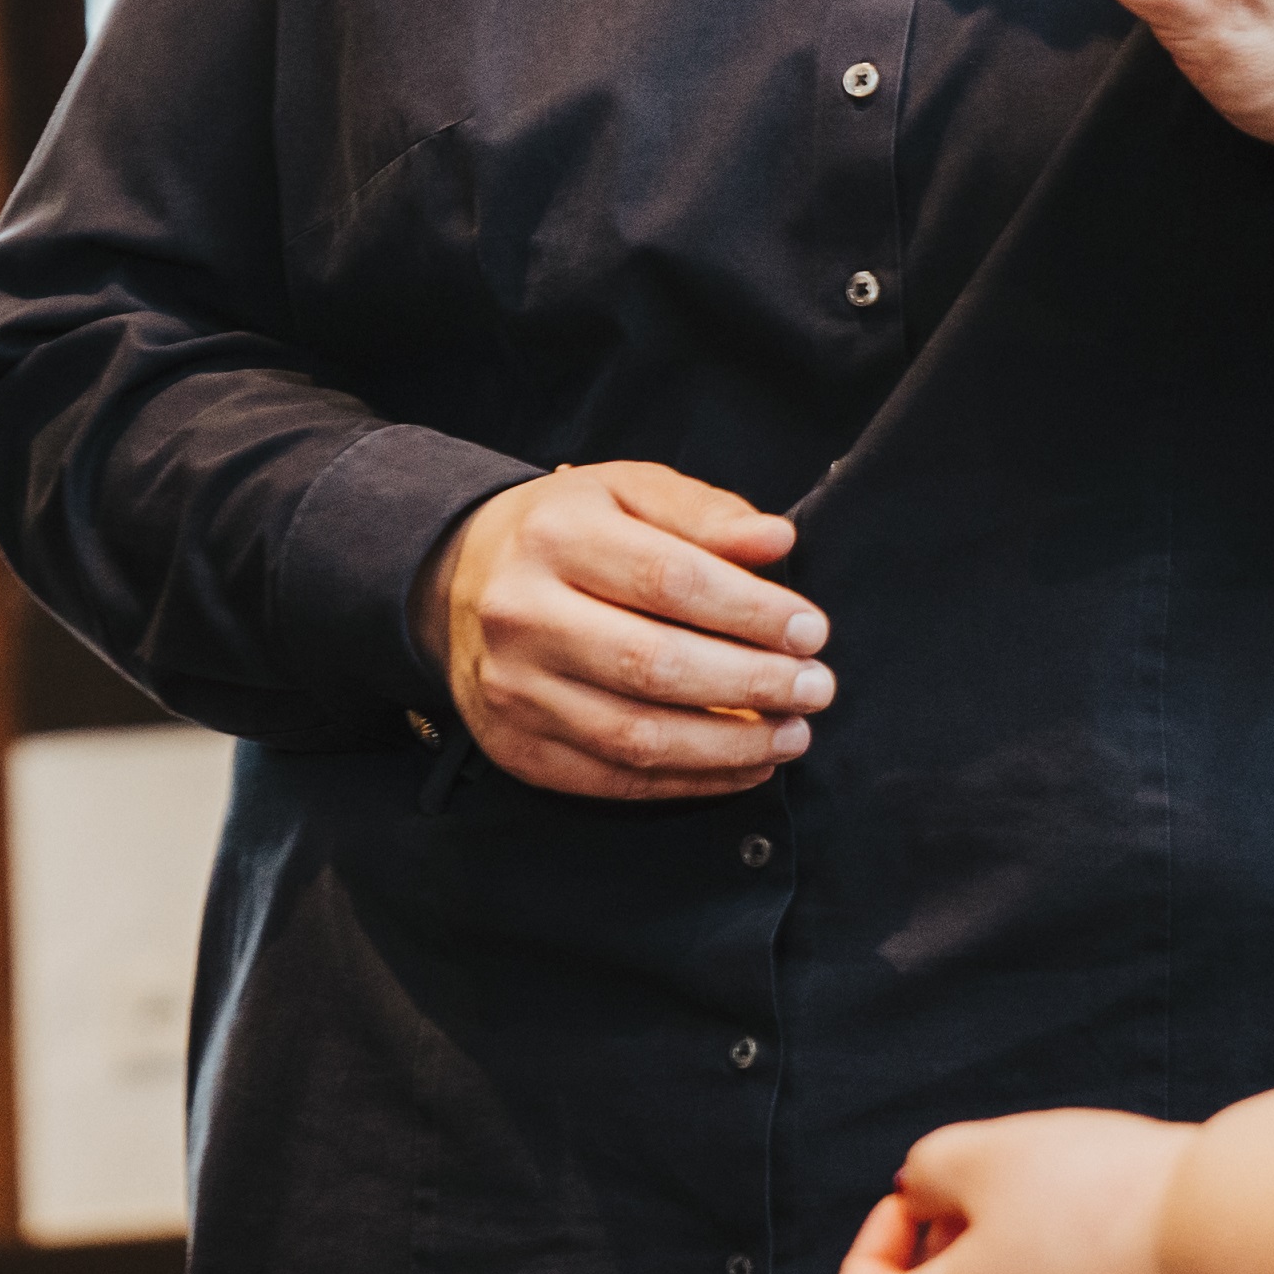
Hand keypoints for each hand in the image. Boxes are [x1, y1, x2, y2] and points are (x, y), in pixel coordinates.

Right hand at [406, 463, 828, 800]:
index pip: (670, 580)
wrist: (457, 582)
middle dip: (753, 683)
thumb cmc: (564, 532)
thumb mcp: (627, 491)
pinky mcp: (517, 748)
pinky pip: (615, 780)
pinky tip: (744, 767)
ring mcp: (514, 689)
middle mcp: (523, 614)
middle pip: (654, 664)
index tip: (812, 630)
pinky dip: (691, 782)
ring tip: (793, 735)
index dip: (752, 611)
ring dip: (731, 746)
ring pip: (637, 736)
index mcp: (556, 536)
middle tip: (816, 688)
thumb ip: (704, 513)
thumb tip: (776, 540)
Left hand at [832, 1113, 1229, 1273]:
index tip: (921, 1202)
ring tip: (1054, 1217)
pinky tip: (1112, 1251)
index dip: (871, 1250)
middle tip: (983, 1203)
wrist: (1233, 1245)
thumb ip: (927, 1171)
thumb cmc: (1103, 1194)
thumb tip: (919, 1197)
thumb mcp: (987, 1151)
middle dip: (939, 1268)